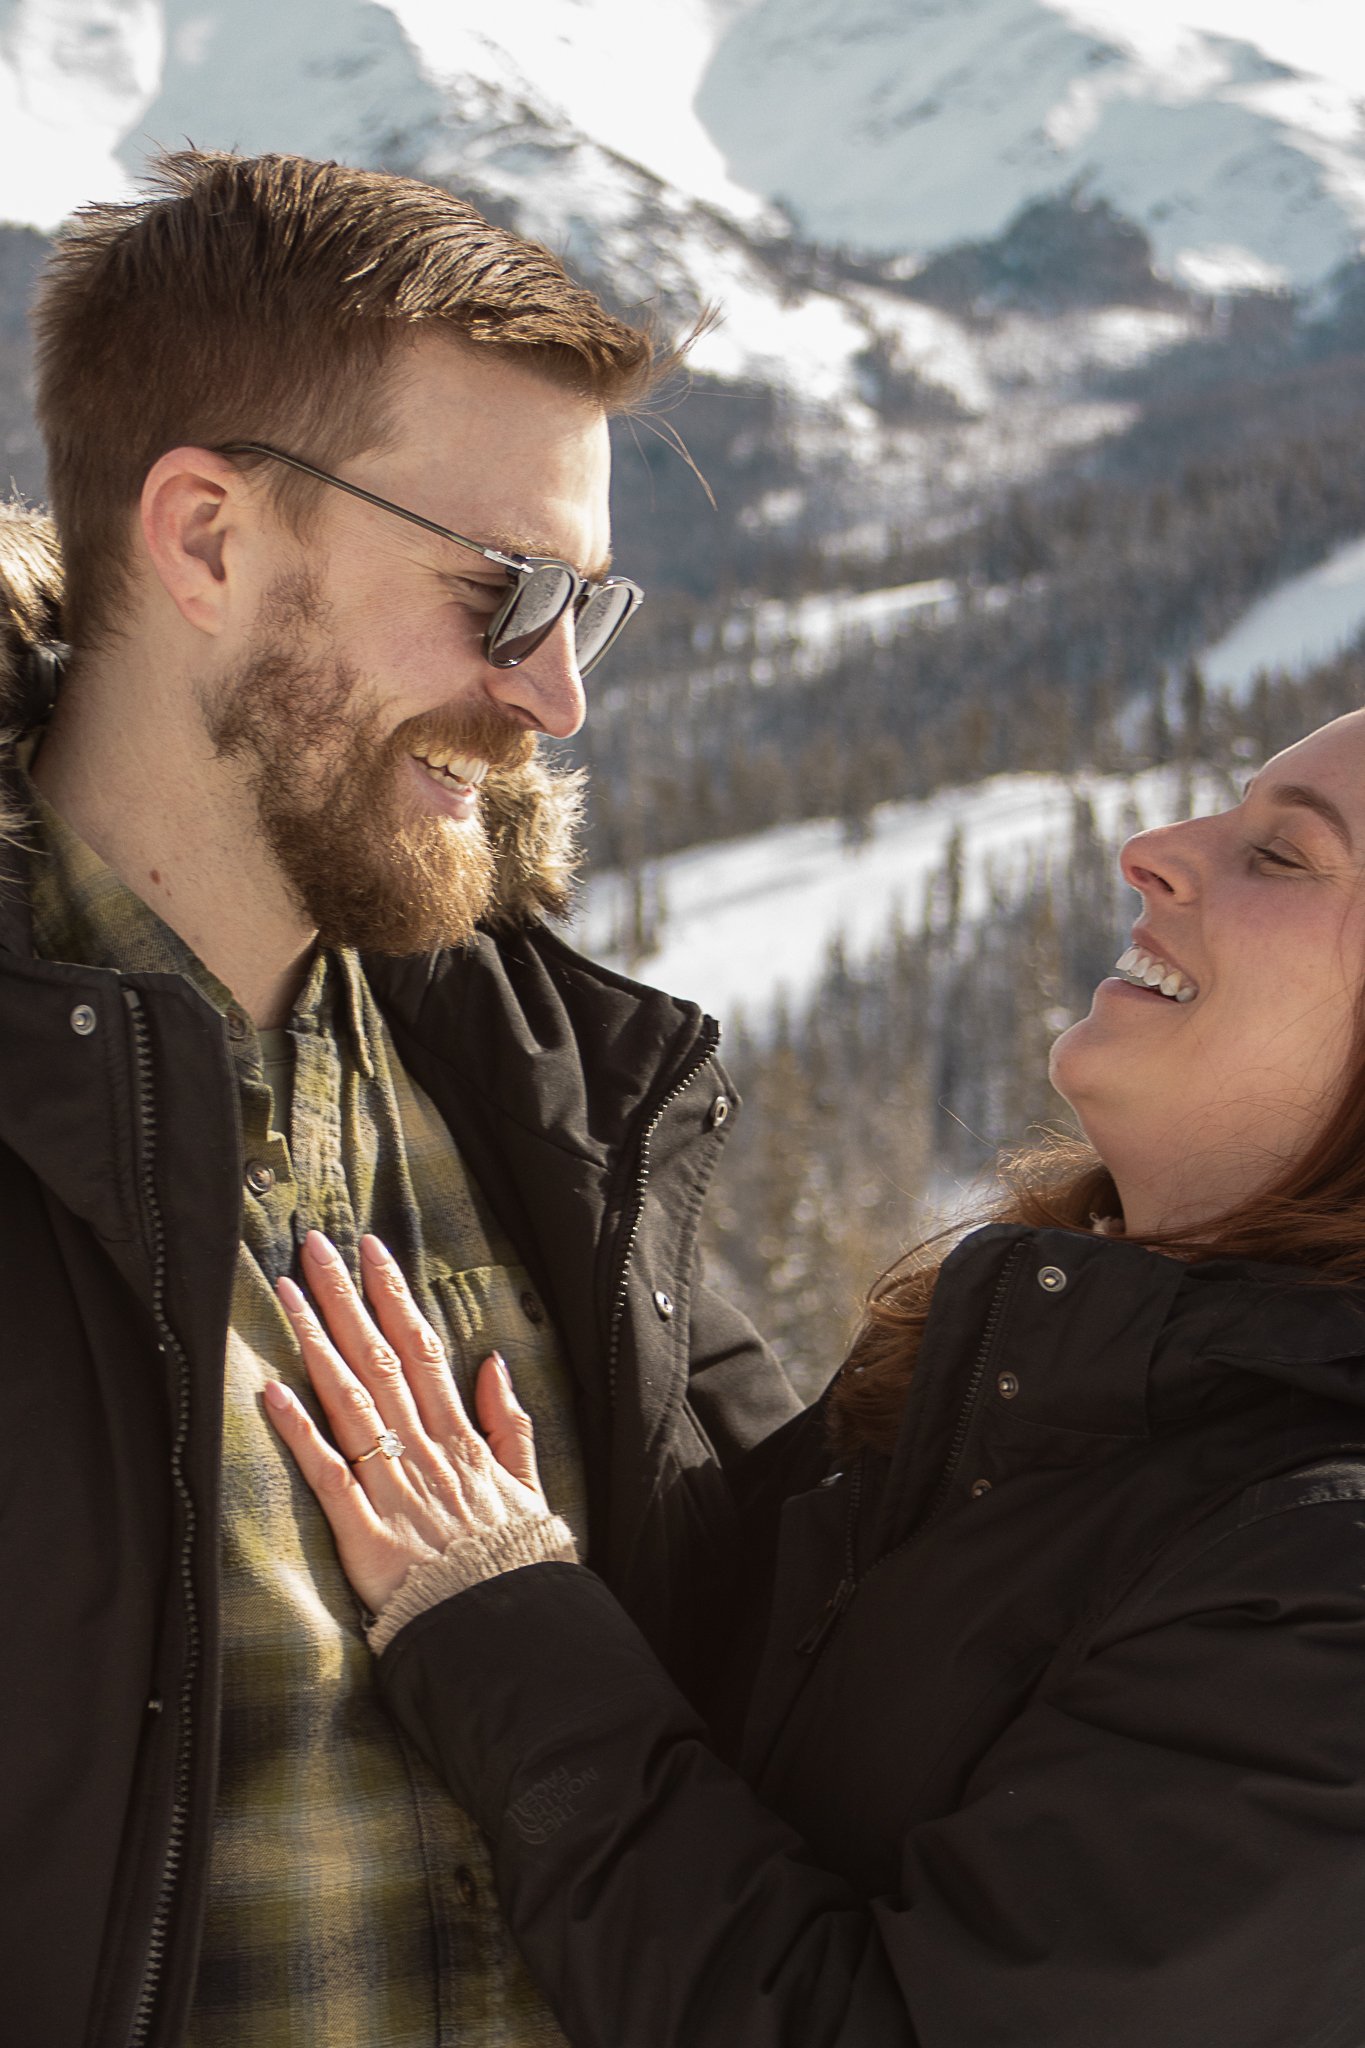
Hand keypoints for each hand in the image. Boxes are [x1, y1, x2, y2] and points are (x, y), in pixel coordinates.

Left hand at [264, 1228, 550, 1613]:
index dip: (394, 1295)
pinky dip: (299, 1432)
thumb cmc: (515, 1564)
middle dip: (345, 1297)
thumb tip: (493, 1363)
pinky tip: (270, 1391)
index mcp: (462, 1438)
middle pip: (378, 1358)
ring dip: (315, 1342)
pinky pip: (327, 1474)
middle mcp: (424, 1451)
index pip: (422, 1348)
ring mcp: (393, 1488)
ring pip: (349, 1400)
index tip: (370, 1250)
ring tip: (285, 1293)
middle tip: (313, 1246)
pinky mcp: (364, 1534)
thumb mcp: (530, 1487)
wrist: (507, 1632)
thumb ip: (511, 1424)